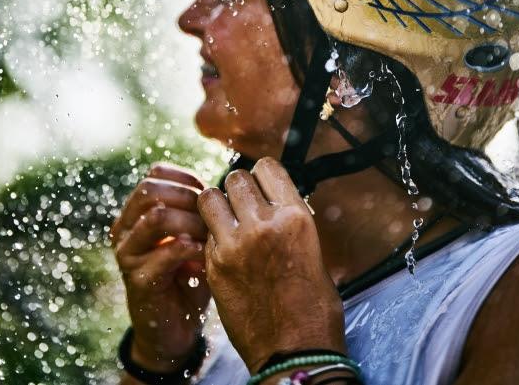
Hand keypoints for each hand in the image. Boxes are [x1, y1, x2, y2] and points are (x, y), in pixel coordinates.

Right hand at [111, 163, 210, 372]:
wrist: (174, 329)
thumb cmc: (190, 277)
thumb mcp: (193, 236)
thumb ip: (198, 211)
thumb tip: (222, 186)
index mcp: (136, 213)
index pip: (155, 174)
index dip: (187, 179)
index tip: (210, 196)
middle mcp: (124, 229)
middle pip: (149, 189)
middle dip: (188, 198)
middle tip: (213, 217)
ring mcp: (127, 255)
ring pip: (155, 216)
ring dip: (190, 223)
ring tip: (210, 237)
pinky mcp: (138, 280)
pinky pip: (165, 254)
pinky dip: (192, 251)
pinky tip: (207, 259)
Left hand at [197, 157, 345, 372]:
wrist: (294, 351)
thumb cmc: (313, 307)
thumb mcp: (313, 253)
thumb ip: (289, 222)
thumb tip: (275, 202)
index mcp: (295, 218)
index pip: (266, 167)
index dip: (261, 174)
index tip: (261, 185)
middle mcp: (264, 225)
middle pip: (235, 178)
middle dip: (238, 188)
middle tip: (242, 205)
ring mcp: (234, 244)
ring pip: (209, 197)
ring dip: (216, 204)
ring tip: (225, 219)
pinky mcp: (214, 264)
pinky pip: (205, 232)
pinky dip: (211, 235)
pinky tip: (223, 249)